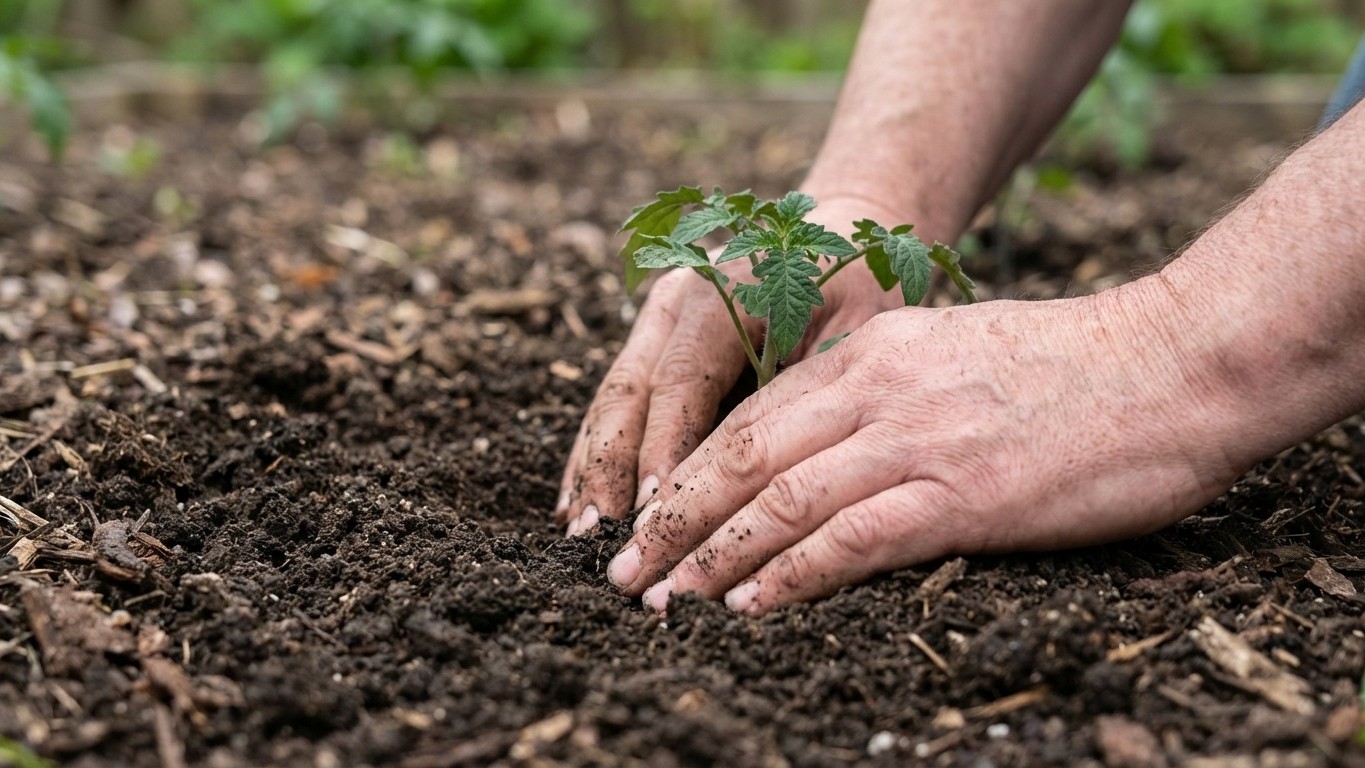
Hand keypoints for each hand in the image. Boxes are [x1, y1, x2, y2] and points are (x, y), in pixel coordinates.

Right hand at [557, 199, 907, 534]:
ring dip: (593, 468)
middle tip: (602, 536)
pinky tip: (578, 506)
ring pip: (612, 400)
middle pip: (630, 392)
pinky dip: (596, 455)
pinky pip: (618, 404)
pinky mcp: (653, 343)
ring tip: (580, 533)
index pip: (680, 384)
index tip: (656, 514)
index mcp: (721, 293)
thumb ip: (801, 392)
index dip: (663, 451)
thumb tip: (761, 478)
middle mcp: (676, 302)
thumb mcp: (849, 331)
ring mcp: (658, 321)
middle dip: (610, 468)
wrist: (842, 235)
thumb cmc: (857, 289)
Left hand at [604, 283, 1248, 613]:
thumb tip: (824, 438)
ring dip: (711, 558)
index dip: (689, 476)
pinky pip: (850, 541)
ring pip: (780, 502)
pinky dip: (789, 576)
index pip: (751, 420)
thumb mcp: (952, 353)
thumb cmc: (1072, 367)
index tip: (650, 519)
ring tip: (664, 601)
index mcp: (871, 353)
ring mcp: (915, 440)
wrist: (1173, 365)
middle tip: (625, 573)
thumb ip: (883, 389)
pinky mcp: (962, 495)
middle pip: (742, 459)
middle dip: (674, 521)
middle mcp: (876, 389)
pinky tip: (748, 607)